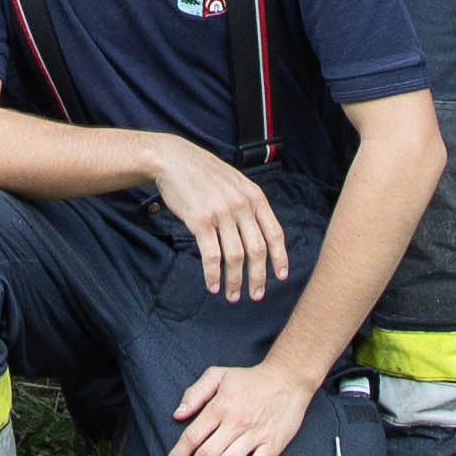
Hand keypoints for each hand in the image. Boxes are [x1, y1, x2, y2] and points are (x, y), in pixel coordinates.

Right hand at [147, 140, 293, 303]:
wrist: (174, 160)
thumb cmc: (204, 173)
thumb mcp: (236, 182)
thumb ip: (249, 205)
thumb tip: (258, 234)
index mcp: (254, 196)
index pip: (275, 233)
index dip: (280, 258)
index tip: (281, 277)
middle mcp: (242, 205)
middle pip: (257, 250)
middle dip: (258, 277)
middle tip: (255, 295)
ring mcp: (221, 213)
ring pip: (235, 257)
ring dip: (235, 281)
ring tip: (232, 295)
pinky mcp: (200, 221)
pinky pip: (211, 255)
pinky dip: (213, 274)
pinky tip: (213, 285)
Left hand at [166, 354, 322, 455]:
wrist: (288, 379)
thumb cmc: (250, 379)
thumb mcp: (218, 375)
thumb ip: (195, 393)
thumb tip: (177, 414)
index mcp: (220, 406)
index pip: (193, 436)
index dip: (178, 455)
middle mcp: (236, 423)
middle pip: (207, 454)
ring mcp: (255, 435)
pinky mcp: (272, 445)